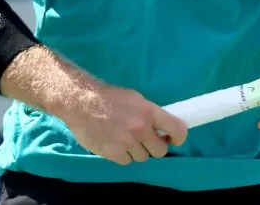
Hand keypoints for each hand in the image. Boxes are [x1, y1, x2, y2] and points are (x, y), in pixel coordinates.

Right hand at [63, 84, 187, 165]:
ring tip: (125, 139)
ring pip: (143, 157)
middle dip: (154, 147)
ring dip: (136, 151)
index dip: (178, 138)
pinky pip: (126, 161)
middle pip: (160, 151)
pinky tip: (115, 144)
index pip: (177, 129)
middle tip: (145, 140)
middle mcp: (141, 128)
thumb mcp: (136, 99)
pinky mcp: (114, 153)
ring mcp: (127, 142)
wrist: (81, 102)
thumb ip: (150, 114)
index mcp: (150, 111)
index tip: (173, 139)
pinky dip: (122, 155)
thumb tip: (163, 127)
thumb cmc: (110, 98)